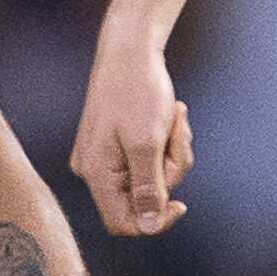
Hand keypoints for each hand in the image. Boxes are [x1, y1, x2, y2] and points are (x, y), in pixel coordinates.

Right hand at [69, 32, 194, 235]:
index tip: (182, 204)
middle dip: (169, 170)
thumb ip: (148, 187)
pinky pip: (149, 160)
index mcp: (96, 173)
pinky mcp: (115, 146)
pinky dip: (166, 143)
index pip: (124, 223)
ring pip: (152, 177)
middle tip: (175, 134)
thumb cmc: (137, 90)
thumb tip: (147, 226)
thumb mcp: (147, 142)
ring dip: (172, 152)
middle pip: (143, 198)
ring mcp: (104, 158)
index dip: (155, 220)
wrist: (129, 49)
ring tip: (173, 118)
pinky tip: (169, 116)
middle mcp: (95, 170)